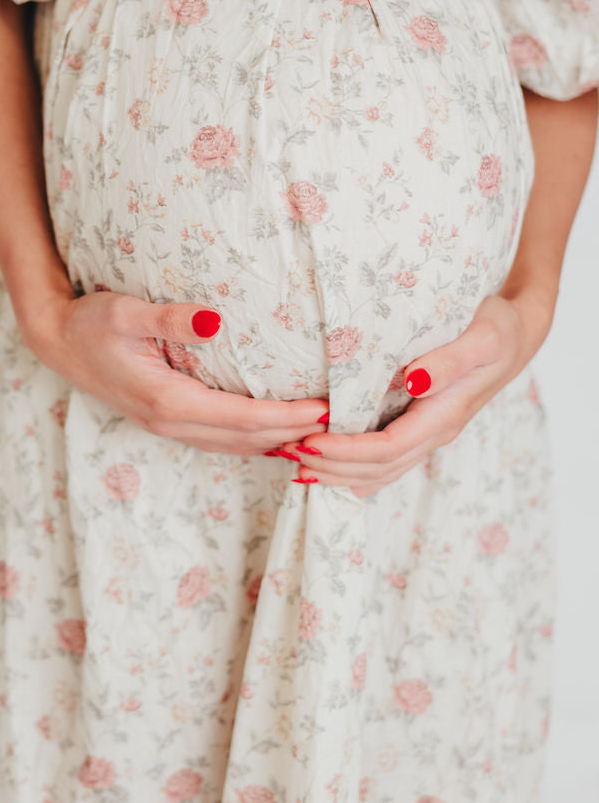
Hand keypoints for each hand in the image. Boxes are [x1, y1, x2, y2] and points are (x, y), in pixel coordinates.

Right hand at [23, 290, 329, 456]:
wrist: (56, 340)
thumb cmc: (90, 320)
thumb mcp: (125, 311)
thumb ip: (170, 317)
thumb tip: (217, 320)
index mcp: (166, 401)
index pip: (242, 418)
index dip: (286, 417)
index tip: (325, 408)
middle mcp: (169, 422)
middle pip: (245, 440)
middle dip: (293, 435)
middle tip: (340, 425)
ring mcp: (166, 427)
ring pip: (233, 447)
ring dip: (276, 444)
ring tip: (320, 436)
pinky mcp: (166, 422)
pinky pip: (219, 440)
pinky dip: (253, 441)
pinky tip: (276, 433)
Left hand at [282, 288, 555, 495]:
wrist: (517, 334)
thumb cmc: (499, 330)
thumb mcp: (483, 338)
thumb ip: (450, 361)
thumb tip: (413, 381)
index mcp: (444, 416)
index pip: (386, 449)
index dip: (345, 451)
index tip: (307, 441)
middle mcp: (434, 432)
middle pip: (377, 469)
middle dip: (331, 467)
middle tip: (286, 454)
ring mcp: (428, 433)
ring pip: (380, 471)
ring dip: (337, 472)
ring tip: (294, 463)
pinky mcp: (420, 425)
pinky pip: (385, 459)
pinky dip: (352, 466)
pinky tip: (326, 465)